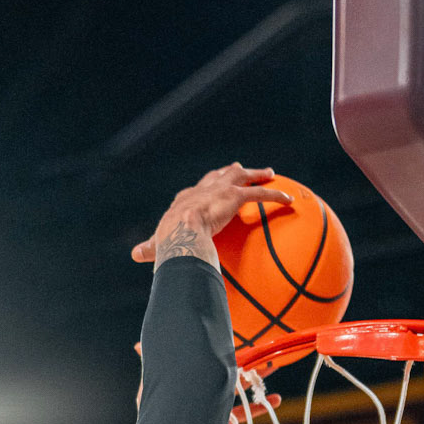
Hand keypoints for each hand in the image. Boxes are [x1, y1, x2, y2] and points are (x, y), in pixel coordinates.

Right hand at [131, 164, 291, 264]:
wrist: (180, 233)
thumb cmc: (167, 240)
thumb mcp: (157, 244)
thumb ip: (149, 248)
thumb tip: (134, 255)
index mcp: (186, 199)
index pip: (198, 188)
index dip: (206, 184)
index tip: (211, 182)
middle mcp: (203, 189)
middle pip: (220, 174)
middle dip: (232, 171)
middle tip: (241, 168)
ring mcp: (220, 190)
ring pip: (243, 177)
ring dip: (258, 175)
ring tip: (271, 173)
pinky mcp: (234, 197)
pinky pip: (261, 195)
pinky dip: (276, 196)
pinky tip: (289, 200)